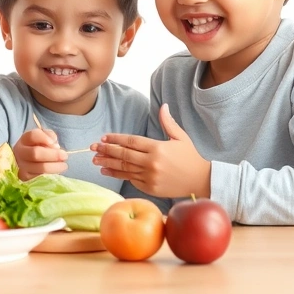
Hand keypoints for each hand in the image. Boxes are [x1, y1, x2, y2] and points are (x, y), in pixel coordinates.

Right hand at [13, 127, 67, 180]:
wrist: (27, 162)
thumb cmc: (39, 147)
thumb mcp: (44, 138)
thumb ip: (49, 136)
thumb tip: (55, 146)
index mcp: (25, 139)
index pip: (33, 136)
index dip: (45, 138)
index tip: (56, 144)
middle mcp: (20, 152)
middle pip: (35, 153)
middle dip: (53, 155)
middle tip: (64, 156)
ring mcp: (22, 166)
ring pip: (40, 167)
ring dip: (55, 167)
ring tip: (63, 165)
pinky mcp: (25, 178)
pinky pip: (40, 177)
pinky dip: (51, 175)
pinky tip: (56, 172)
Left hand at [91, 104, 210, 197]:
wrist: (201, 180)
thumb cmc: (190, 157)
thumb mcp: (180, 137)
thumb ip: (168, 122)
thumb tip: (163, 106)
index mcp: (158, 148)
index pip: (131, 142)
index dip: (115, 139)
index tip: (103, 138)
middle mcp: (151, 162)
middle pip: (123, 155)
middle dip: (106, 151)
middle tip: (92, 148)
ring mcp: (150, 177)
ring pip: (124, 168)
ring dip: (107, 164)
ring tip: (95, 160)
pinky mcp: (150, 188)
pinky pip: (130, 179)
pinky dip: (118, 175)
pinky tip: (107, 171)